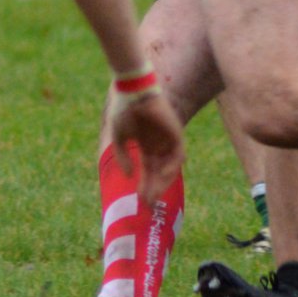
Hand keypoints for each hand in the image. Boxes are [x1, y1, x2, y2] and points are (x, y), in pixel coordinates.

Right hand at [104, 88, 184, 205]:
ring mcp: (167, 139)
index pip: (148, 172)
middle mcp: (158, 145)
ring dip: (163, 182)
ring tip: (154, 194)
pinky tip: (163, 175)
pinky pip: (178, 153)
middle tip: (149, 206)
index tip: (141, 203)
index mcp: (145, 146)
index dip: (145, 188)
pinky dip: (173, 166)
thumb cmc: (124, 110)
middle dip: (154, 190)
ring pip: (170, 167)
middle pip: (159, 174)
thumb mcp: (119, 137)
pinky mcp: (175, 132)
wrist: (132, 90)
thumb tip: (129, 176)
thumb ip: (122, 156)